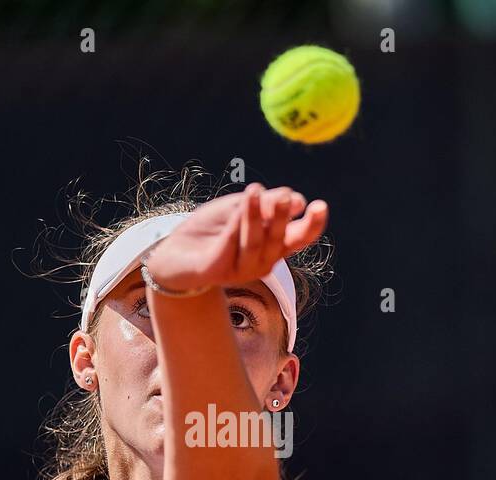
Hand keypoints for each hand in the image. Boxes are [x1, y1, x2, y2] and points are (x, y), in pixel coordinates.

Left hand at [143, 183, 327, 291]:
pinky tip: (237, 211)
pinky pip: (229, 247)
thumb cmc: (212, 229)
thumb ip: (266, 204)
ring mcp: (241, 271)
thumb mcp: (241, 209)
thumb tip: (296, 199)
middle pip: (278, 240)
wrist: (175, 252)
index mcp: (273, 246)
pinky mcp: (217, 271)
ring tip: (255, 192)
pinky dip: (234, 228)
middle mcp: (263, 262)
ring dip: (255, 217)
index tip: (320, 205)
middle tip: (286, 196)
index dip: (313, 224)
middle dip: (282, 218)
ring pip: (254, 243)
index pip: (300, 238)